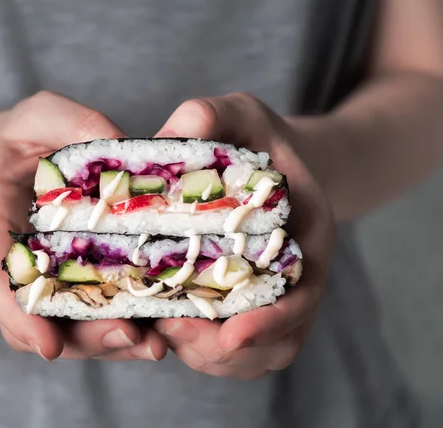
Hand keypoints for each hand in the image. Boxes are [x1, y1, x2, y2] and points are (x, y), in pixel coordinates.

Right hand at [0, 91, 166, 360]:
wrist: (26, 153)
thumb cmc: (27, 132)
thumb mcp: (42, 113)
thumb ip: (72, 122)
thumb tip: (123, 148)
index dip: (16, 313)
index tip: (48, 345)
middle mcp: (17, 256)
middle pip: (36, 315)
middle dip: (79, 337)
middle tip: (129, 339)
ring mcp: (48, 272)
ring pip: (66, 323)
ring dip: (108, 340)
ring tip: (153, 344)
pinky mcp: (78, 275)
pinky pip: (94, 308)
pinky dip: (123, 322)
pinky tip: (160, 326)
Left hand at [154, 93, 334, 378]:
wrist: (274, 161)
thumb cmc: (259, 140)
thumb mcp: (240, 114)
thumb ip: (212, 116)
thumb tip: (166, 135)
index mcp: (306, 236)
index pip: (302, 295)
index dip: (271, 322)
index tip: (230, 333)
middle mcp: (295, 276)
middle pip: (275, 342)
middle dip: (224, 349)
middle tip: (172, 331)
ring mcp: (270, 294)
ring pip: (250, 355)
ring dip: (207, 356)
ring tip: (164, 332)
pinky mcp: (242, 302)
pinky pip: (229, 347)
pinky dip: (199, 349)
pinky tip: (165, 326)